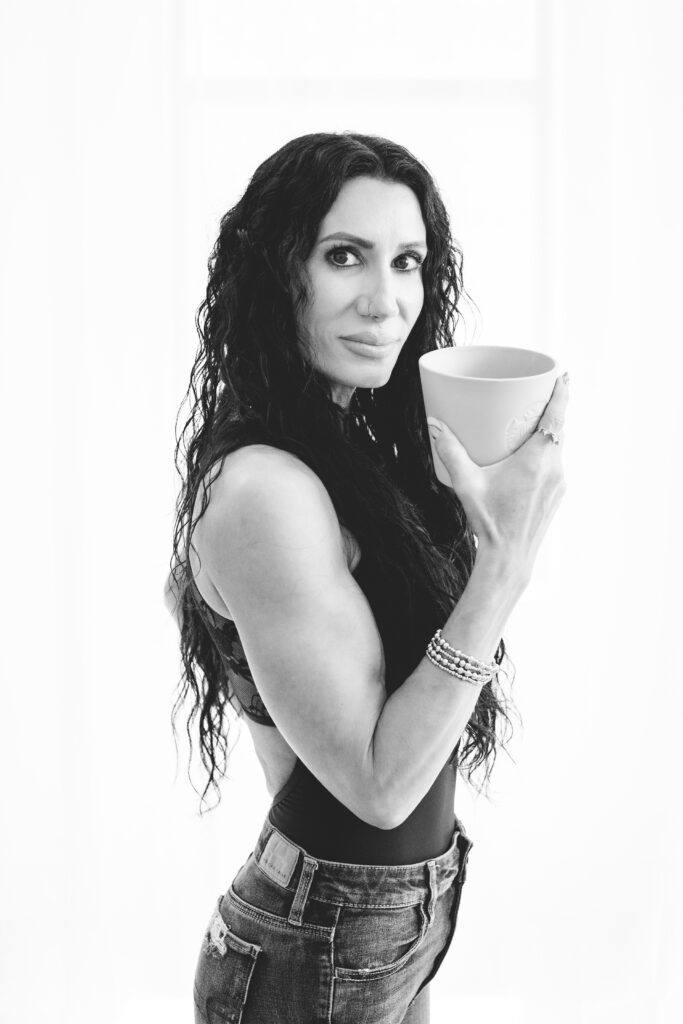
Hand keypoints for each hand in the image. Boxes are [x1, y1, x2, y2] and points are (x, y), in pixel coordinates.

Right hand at [427, 372, 568, 580]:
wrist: (509, 559)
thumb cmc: (489, 522)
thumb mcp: (466, 483)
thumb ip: (450, 451)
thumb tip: (433, 425)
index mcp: (538, 459)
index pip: (557, 416)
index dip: (562, 393)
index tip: (562, 375)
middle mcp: (555, 468)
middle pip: (559, 429)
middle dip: (550, 409)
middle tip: (537, 393)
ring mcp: (559, 484)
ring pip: (558, 448)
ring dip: (548, 433)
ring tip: (530, 423)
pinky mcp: (557, 496)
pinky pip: (555, 464)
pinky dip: (546, 453)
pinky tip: (529, 455)